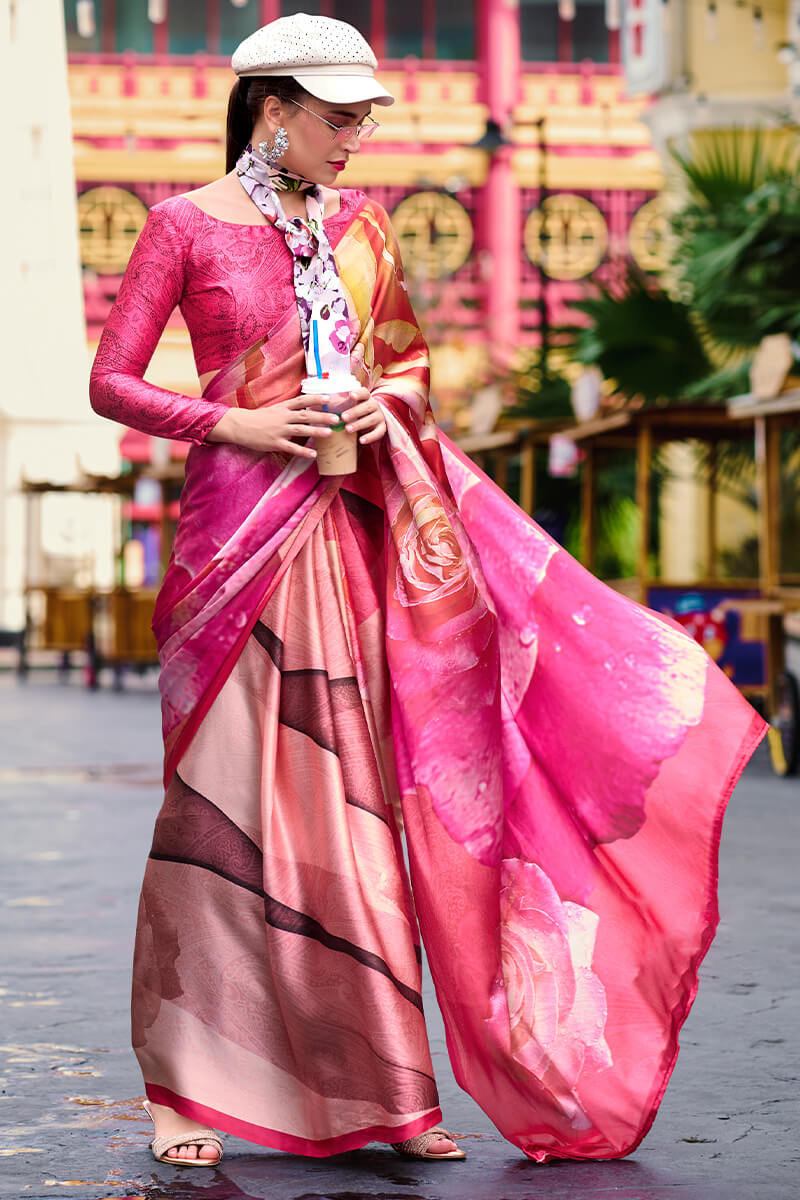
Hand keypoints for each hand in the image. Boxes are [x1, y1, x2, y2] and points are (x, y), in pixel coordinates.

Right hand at [207, 395, 339, 456]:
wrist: (239, 425)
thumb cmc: (258, 418)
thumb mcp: (274, 409)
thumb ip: (289, 410)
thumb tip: (306, 408)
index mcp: (283, 407)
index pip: (302, 400)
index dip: (316, 398)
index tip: (330, 397)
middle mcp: (283, 417)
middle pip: (306, 415)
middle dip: (322, 416)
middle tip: (337, 418)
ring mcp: (279, 430)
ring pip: (301, 430)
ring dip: (316, 431)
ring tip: (329, 433)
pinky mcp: (275, 443)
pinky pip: (291, 447)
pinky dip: (303, 451)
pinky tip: (314, 454)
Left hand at [340, 387, 386, 444]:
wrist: (369, 422)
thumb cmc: (354, 412)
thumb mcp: (349, 406)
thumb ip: (340, 403)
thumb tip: (323, 401)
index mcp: (366, 397)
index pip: (364, 392)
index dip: (358, 394)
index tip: (351, 396)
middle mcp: (374, 405)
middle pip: (366, 407)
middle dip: (354, 412)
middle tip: (343, 417)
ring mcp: (379, 417)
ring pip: (371, 419)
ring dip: (359, 424)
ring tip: (347, 429)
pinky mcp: (382, 428)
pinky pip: (378, 433)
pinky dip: (370, 437)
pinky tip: (361, 441)